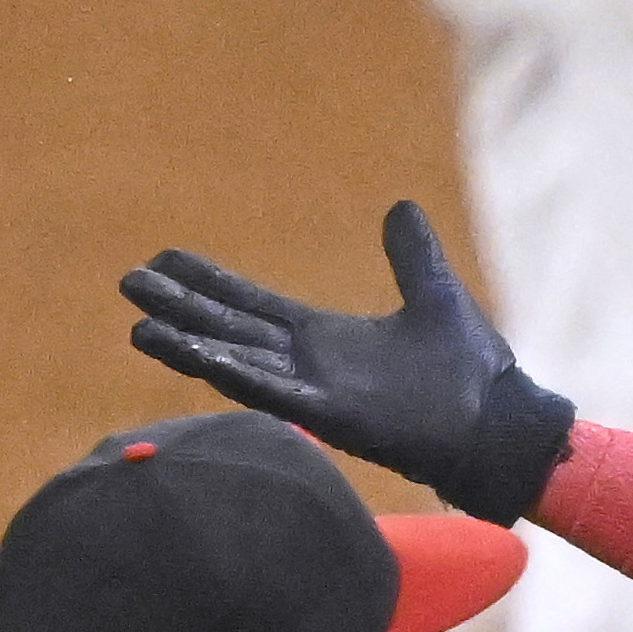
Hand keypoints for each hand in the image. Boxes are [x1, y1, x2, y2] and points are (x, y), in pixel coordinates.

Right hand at [122, 200, 574, 524]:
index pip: (251, 304)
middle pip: (230, 329)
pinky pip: (275, 396)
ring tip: (137, 325)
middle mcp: (312, 366)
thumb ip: (412, 255)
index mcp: (327, 338)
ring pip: (238, 364)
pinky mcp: (337, 419)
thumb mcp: (436, 296)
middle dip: (181, 307)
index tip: (163, 258)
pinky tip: (197, 355)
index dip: (208, 282)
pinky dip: (236, 375)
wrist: (504, 424)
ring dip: (189, 345)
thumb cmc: (476, 374)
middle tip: (128, 282)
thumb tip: (401, 207)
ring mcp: (319, 394)